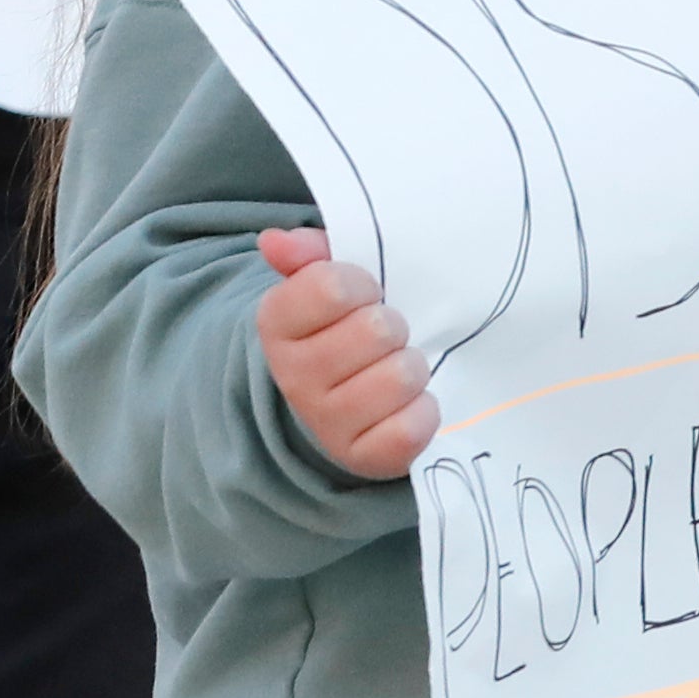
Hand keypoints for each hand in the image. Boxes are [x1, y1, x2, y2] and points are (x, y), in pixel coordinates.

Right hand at [253, 226, 437, 478]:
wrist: (344, 407)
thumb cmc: (346, 329)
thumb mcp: (330, 282)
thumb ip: (309, 253)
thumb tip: (275, 240)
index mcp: (279, 324)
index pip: (331, 286)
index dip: (364, 284)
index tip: (368, 294)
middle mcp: (294, 375)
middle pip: (376, 330)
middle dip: (394, 326)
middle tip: (388, 335)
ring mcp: (326, 421)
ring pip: (400, 377)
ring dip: (413, 368)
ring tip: (399, 368)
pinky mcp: (362, 457)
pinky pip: (410, 427)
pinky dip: (422, 412)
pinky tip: (411, 405)